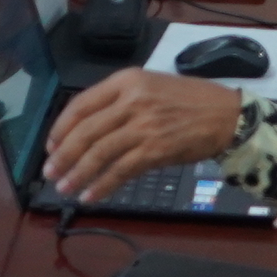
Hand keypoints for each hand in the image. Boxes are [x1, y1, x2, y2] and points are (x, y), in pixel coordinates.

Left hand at [40, 70, 247, 203]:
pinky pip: (120, 170)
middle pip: (86, 131)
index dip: (61, 128)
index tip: (52, 145)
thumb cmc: (189, 101)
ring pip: (99, 152)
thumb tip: (88, 129)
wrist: (226, 115)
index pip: (81, 104)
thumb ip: (120, 101)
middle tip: (50, 172)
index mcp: (126, 80)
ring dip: (78, 173)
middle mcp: (131, 100)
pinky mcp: (155, 149)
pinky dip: (102, 185)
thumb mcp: (151, 86)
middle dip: (63, 155)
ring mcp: (143, 125)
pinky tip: (91, 196)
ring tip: (64, 188)